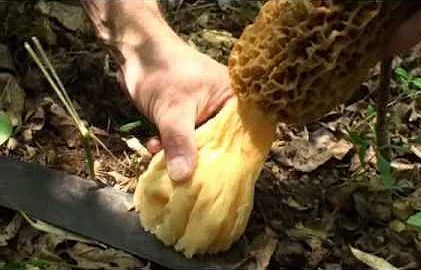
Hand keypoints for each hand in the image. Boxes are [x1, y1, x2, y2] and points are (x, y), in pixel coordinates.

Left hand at [81, 1, 231, 180]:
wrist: (133, 50)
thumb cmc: (162, 70)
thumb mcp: (173, 110)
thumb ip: (180, 143)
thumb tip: (183, 178)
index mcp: (234, 99)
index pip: (245, 135)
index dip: (237, 159)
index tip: (226, 180)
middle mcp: (223, 107)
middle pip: (221, 143)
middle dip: (204, 162)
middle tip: (192, 180)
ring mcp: (203, 112)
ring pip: (200, 143)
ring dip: (181, 155)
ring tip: (164, 162)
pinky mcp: (185, 116)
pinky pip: (183, 138)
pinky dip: (170, 146)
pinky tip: (153, 146)